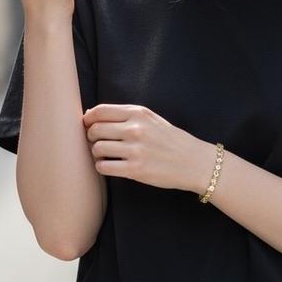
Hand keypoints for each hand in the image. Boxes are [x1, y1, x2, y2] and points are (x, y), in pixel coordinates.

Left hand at [82, 104, 213, 192]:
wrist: (193, 162)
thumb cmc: (170, 140)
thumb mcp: (151, 119)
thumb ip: (125, 115)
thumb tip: (91, 115)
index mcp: (139, 113)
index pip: (100, 111)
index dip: (88, 119)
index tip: (87, 125)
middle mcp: (135, 129)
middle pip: (95, 130)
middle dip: (91, 137)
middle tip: (98, 142)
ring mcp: (135, 150)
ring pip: (97, 148)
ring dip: (97, 153)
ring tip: (106, 155)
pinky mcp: (135, 169)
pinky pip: (104, 167)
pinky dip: (102, 167)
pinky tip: (110, 166)